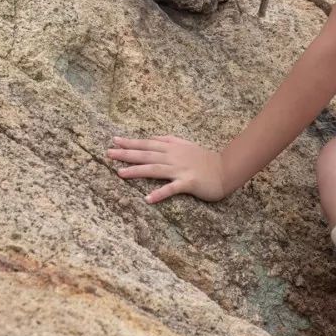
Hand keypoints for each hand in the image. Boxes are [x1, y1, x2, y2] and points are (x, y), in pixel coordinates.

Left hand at [106, 134, 228, 203]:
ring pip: (155, 169)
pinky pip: (172, 189)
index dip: (131, 142)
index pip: (148, 144)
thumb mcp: (186, 145)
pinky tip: (148, 199)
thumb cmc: (205, 159)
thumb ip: (170, 140)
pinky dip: (160, 193)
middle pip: (147, 154)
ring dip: (137, 171)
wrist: (226, 170)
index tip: (114, 140)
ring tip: (120, 174)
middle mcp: (174, 157)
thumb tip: (153, 137)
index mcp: (172, 148)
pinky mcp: (189, 183)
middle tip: (108, 153)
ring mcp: (180, 170)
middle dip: (127, 154)